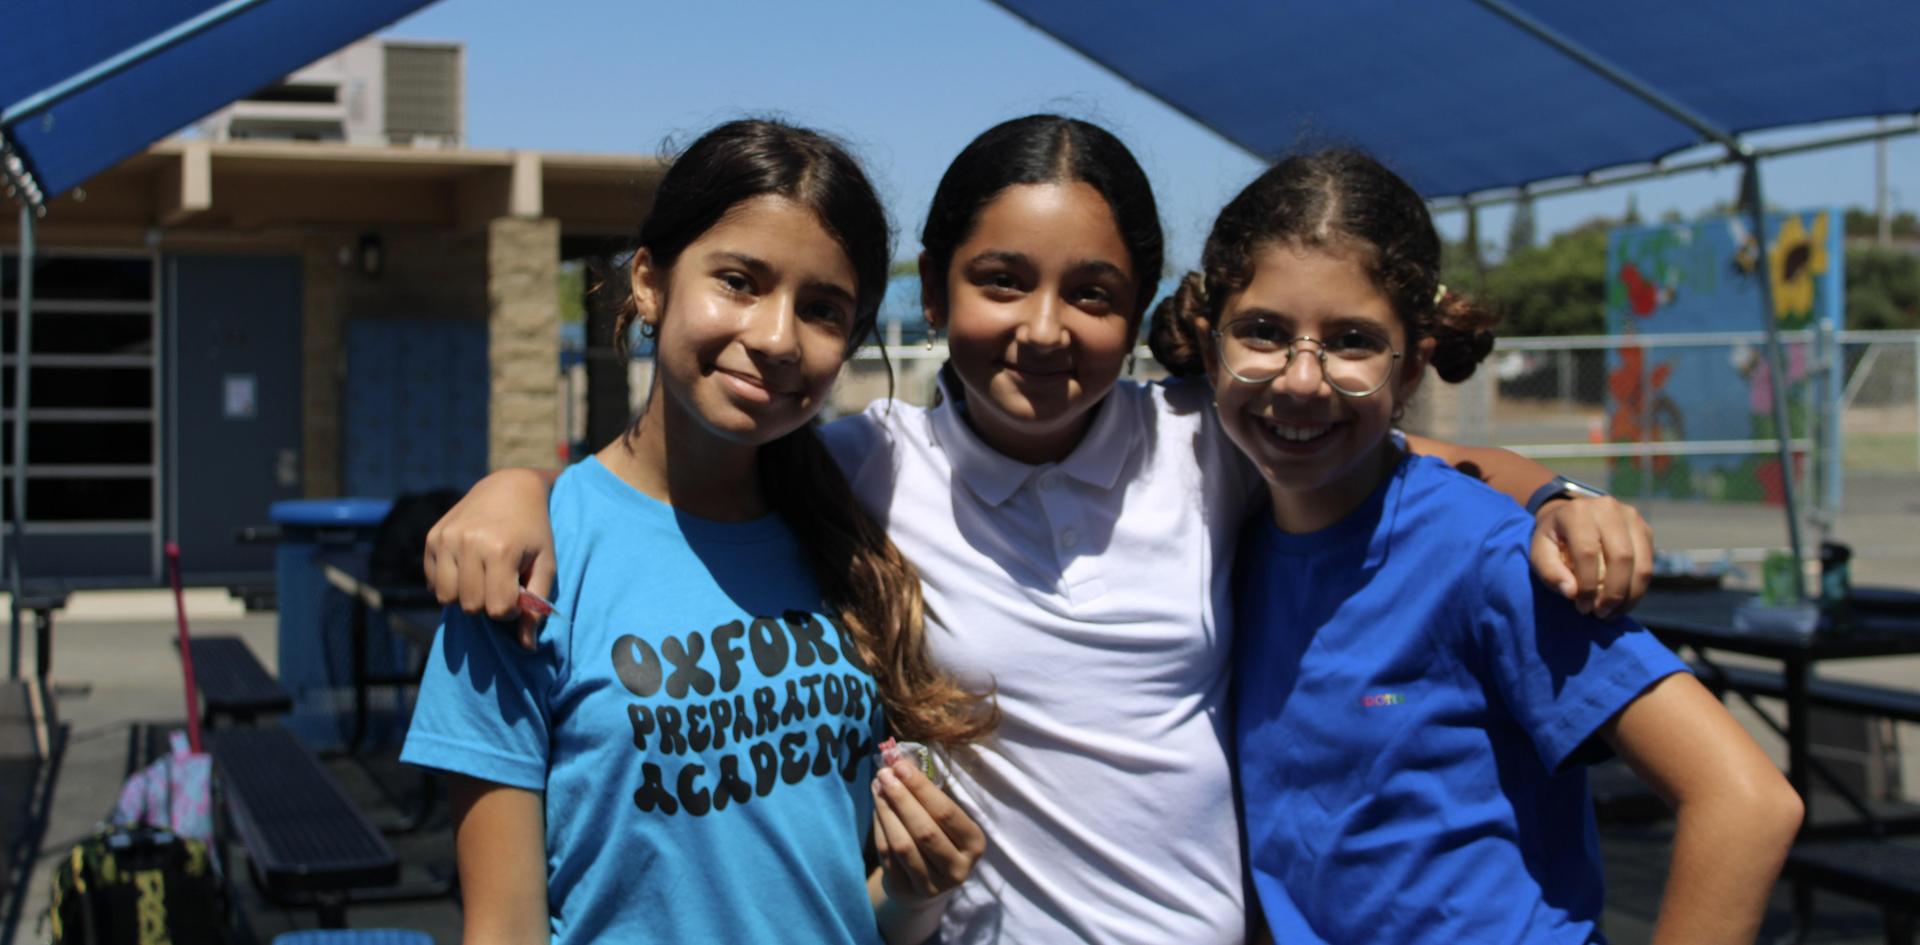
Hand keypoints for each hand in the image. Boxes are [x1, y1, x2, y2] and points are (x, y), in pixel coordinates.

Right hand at [423, 467, 557, 648]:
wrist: (510, 488)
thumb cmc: (534, 531)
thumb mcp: (546, 565)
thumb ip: (537, 607)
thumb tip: (527, 648)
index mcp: (500, 549)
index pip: (497, 610)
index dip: (510, 609)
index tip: (518, 592)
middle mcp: (468, 543)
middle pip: (470, 606)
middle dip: (488, 603)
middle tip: (501, 583)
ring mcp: (446, 538)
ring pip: (447, 598)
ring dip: (466, 596)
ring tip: (483, 578)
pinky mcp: (432, 537)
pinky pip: (433, 582)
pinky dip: (449, 584)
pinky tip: (467, 568)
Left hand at [872, 759, 984, 903]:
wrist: (927, 882)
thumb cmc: (939, 837)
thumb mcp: (943, 818)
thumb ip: (926, 793)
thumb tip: (899, 760)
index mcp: (974, 844)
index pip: (946, 813)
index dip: (921, 788)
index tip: (900, 765)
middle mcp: (957, 868)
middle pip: (925, 830)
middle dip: (902, 798)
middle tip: (884, 773)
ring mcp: (932, 885)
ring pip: (903, 845)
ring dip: (886, 812)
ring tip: (877, 787)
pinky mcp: (907, 891)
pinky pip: (888, 856)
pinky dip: (880, 828)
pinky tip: (876, 807)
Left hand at [1530, 495, 1653, 617]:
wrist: (1572, 516)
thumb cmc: (1554, 539)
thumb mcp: (1539, 552)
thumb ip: (1550, 572)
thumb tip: (1572, 593)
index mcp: (1577, 512)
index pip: (1588, 552)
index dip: (1588, 586)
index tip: (1583, 608)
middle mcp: (1607, 508)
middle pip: (1621, 557)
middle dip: (1614, 594)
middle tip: (1601, 614)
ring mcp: (1630, 516)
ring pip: (1641, 563)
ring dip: (1630, 595)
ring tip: (1614, 613)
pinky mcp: (1644, 528)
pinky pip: (1648, 564)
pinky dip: (1638, 588)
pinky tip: (1624, 602)